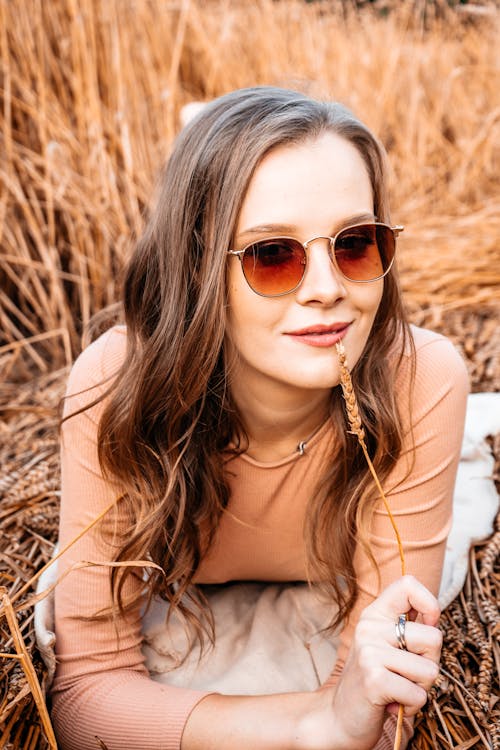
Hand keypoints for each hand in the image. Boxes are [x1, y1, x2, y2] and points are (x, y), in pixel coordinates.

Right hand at [329, 575, 441, 748]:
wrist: (340, 717)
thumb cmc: (374, 680)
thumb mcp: (387, 644)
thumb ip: (409, 626)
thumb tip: (434, 616)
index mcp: (374, 614)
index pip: (408, 584)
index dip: (430, 604)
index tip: (426, 626)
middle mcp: (369, 627)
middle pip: (434, 637)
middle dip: (431, 662)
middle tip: (407, 673)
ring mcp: (369, 652)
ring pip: (430, 669)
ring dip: (421, 688)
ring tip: (398, 687)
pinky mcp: (374, 680)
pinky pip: (419, 694)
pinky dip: (413, 705)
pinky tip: (392, 702)